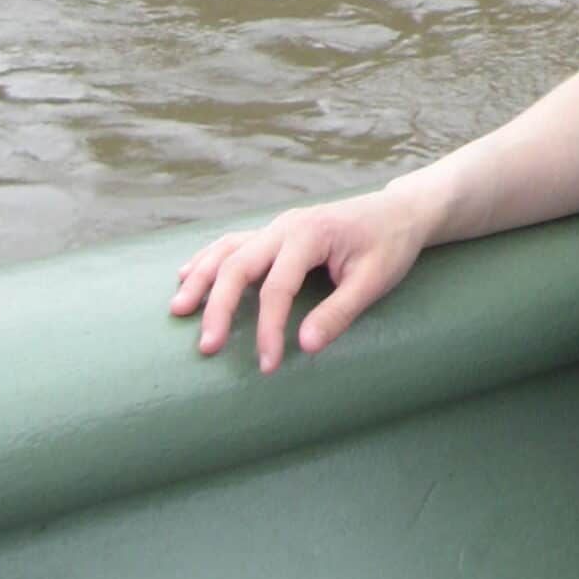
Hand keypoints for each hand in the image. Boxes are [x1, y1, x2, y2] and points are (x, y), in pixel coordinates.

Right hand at [169, 183, 430, 372]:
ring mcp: (278, 227)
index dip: (268, 328)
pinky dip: (208, 259)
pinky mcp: (276, 234)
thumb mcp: (375, 280)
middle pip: (239, 264)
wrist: (400, 212)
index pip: (277, 286)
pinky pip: (234, 243)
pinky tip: (187, 274)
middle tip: (206, 347)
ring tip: (178, 310)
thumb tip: (305, 346)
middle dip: (219, 305)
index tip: (268, 365)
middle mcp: (287, 226)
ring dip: (202, 278)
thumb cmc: (390, 246)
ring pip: (228, 249)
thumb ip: (339, 312)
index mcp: (311, 233)